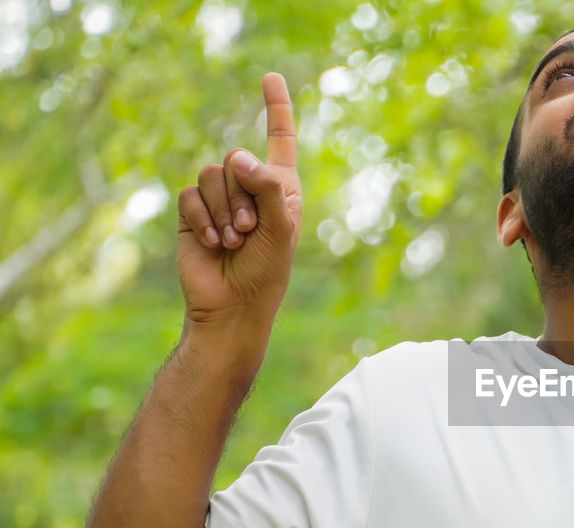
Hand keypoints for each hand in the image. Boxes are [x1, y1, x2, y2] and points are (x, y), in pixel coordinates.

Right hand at [176, 73, 301, 328]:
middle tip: (249, 233)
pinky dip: (203, 220)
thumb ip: (267, 188)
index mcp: (281, 187)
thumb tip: (238, 157)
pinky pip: (190, 195)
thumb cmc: (266, 270)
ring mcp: (219, 198)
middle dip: (242, 196)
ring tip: (234, 241)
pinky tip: (213, 244)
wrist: (233, 304)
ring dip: (224, 211)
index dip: (276, 107)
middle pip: (235, 159)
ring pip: (211, 175)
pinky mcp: (192, 212)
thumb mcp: (280, 229)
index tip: (270, 75)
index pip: (279, 139)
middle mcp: (249, 187)